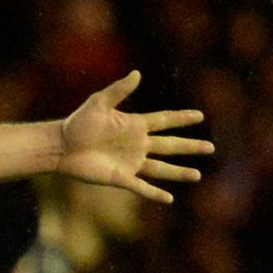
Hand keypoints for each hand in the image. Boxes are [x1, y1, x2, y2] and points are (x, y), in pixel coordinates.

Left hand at [57, 72, 212, 204]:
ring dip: (179, 172)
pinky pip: (141, 187)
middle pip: (170, 146)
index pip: (165, 121)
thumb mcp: (99, 103)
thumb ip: (119, 90)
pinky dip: (155, 193)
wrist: (61, 146)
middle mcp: (137, 144)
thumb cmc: (77, 122)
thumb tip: (138, 73)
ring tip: (198, 175)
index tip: (200, 116)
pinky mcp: (120, 177)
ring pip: (161, 168)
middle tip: (211, 148)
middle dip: (190, 147)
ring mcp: (130, 162)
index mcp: (135, 125)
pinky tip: (169, 198)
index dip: (181, 119)